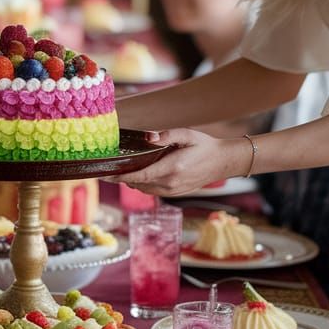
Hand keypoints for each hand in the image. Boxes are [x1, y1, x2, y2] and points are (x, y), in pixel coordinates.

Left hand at [117, 128, 236, 195]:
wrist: (223, 162)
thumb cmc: (205, 146)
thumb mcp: (187, 135)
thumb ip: (167, 135)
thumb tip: (149, 137)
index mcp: (172, 168)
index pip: (140, 175)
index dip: (120, 176)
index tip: (105, 174)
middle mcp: (170, 183)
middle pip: (138, 183)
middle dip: (122, 177)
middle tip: (109, 167)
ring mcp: (173, 190)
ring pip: (143, 189)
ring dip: (132, 181)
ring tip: (122, 169)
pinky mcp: (175, 193)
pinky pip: (152, 191)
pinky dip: (142, 184)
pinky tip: (140, 173)